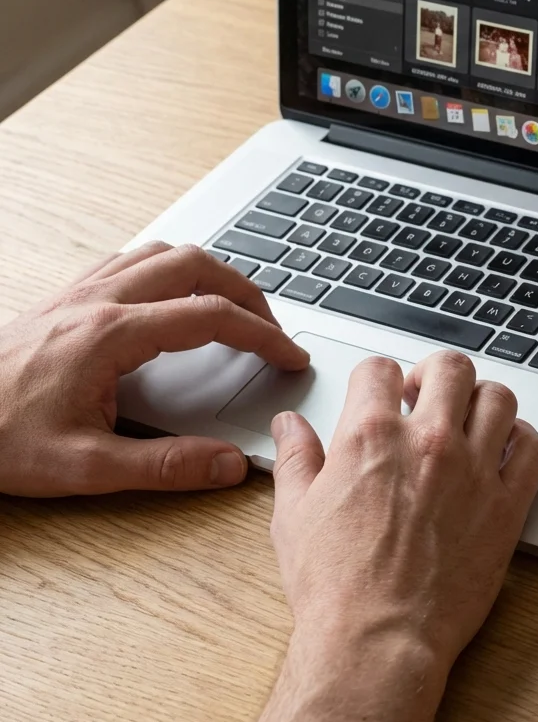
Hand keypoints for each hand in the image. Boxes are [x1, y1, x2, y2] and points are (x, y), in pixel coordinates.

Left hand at [0, 242, 308, 496]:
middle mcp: (96, 302)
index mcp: (110, 336)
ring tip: (234, 308)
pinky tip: (174, 301)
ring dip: (210, 274)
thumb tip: (229, 463)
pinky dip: (169, 272)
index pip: (210, 317)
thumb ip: (166, 466)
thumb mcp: (85, 469)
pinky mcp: (64, 299)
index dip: (263, 336)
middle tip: (271, 329)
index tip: (289, 357)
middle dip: (247, 293)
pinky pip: (129, 261)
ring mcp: (78, 294)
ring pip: (163, 253)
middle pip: (195, 266)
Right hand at [257, 352, 537, 721]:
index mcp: (370, 437)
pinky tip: (506, 450)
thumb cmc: (335, 587)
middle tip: (426, 397)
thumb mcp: (293, 515)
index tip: (380, 393)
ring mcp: (474, 471)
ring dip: (482, 401)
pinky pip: (533, 450)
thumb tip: (290, 428)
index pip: (379, 369)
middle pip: (450, 368)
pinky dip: (523, 440)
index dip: (377, 378)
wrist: (377, 639)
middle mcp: (427, 443)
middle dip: (435, 374)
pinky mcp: (507, 506)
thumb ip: (296, 459)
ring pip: (499, 398)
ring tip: (467, 419)